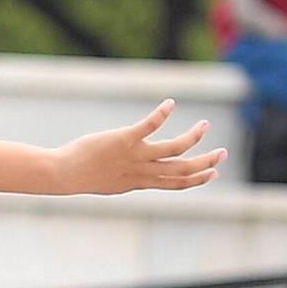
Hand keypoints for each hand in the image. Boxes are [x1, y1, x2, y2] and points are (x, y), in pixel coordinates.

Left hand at [53, 101, 224, 195]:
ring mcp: (134, 156)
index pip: (175, 184)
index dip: (197, 179)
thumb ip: (131, 178)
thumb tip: (141, 177)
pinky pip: (149, 126)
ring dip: (193, 137)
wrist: (63, 174)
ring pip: (173, 149)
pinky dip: (161, 114)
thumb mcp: (112, 183)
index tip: (213, 173)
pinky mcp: (124, 139)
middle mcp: (141, 171)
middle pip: (182, 170)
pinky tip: (170, 103)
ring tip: (205, 125)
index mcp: (140, 182)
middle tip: (223, 153)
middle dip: (205, 162)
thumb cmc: (84, 176)